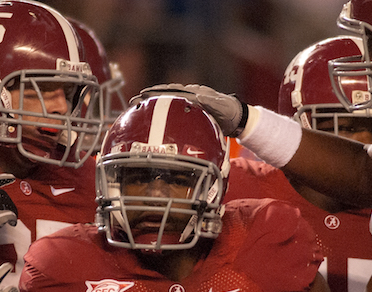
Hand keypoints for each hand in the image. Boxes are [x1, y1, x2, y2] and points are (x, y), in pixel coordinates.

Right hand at [132, 84, 247, 135]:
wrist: (237, 118)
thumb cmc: (230, 112)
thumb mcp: (222, 107)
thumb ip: (209, 102)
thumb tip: (195, 97)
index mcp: (194, 93)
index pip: (172, 91)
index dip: (157, 92)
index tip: (143, 94)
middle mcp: (189, 96)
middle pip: (165, 95)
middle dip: (148, 97)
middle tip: (133, 101)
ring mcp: (189, 104)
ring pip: (168, 103)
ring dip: (153, 105)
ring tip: (138, 108)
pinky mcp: (190, 113)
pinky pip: (174, 113)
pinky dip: (162, 114)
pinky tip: (154, 121)